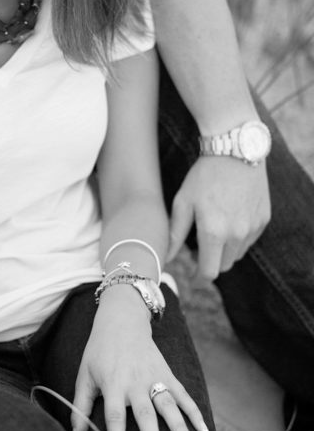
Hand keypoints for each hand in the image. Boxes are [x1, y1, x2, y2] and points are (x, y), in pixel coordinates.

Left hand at [71, 286, 207, 430]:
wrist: (121, 320)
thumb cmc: (99, 351)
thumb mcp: (85, 374)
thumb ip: (80, 406)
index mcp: (112, 384)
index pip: (114, 416)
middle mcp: (135, 382)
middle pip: (144, 413)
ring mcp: (153, 376)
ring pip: (167, 404)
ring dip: (179, 425)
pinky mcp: (167, 372)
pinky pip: (183, 393)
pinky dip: (193, 411)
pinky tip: (203, 429)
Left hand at [167, 156, 270, 279]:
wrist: (234, 150)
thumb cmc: (203, 175)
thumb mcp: (182, 202)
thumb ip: (175, 234)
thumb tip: (166, 258)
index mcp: (213, 232)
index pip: (209, 271)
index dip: (199, 279)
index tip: (193, 280)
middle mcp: (237, 234)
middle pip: (224, 266)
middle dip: (210, 263)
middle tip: (198, 251)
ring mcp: (253, 227)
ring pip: (237, 254)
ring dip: (224, 251)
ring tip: (213, 231)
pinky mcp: (263, 219)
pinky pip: (249, 239)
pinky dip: (238, 238)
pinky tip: (228, 220)